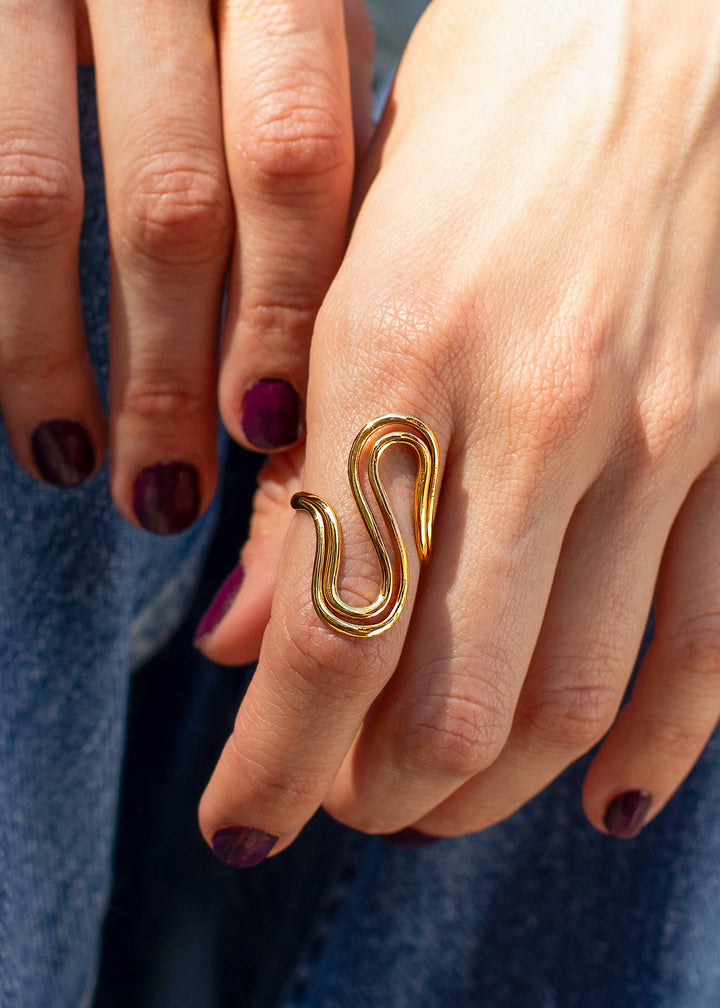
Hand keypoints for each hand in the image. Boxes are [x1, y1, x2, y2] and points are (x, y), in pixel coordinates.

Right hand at [0, 0, 372, 530]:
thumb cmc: (218, 7)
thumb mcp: (285, 40)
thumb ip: (308, 155)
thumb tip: (315, 359)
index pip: (289, 154)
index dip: (278, 307)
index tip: (269, 429)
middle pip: (170, 200)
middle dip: (169, 370)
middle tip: (171, 493)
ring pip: (34, 196)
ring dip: (53, 357)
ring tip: (73, 464)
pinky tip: (20, 393)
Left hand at [197, 0, 719, 864]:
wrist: (671, 19)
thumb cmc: (485, 126)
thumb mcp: (355, 272)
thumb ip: (304, 473)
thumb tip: (242, 636)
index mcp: (399, 353)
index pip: (324, 630)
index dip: (275, 761)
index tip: (240, 820)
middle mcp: (533, 413)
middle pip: (446, 698)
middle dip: (373, 792)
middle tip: (338, 805)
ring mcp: (660, 437)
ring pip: (570, 698)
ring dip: (486, 790)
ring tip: (431, 809)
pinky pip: (709, 646)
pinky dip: (657, 751)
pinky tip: (602, 802)